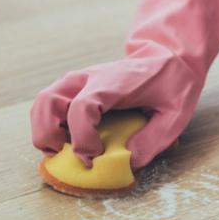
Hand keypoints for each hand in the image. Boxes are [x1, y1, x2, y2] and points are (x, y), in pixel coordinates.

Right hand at [30, 51, 201, 170]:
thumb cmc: (172, 85)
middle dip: (49, 135)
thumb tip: (128, 162)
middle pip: (48, 101)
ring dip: (44, 130)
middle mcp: (88, 78)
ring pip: (42, 102)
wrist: (166, 56)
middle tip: (67, 156)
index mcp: (114, 83)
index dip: (81, 138)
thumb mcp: (176, 114)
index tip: (92, 159)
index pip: (82, 107)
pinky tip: (67, 140)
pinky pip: (48, 104)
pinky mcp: (74, 87)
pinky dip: (48, 125)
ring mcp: (78, 80)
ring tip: (63, 150)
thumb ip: (153, 139)